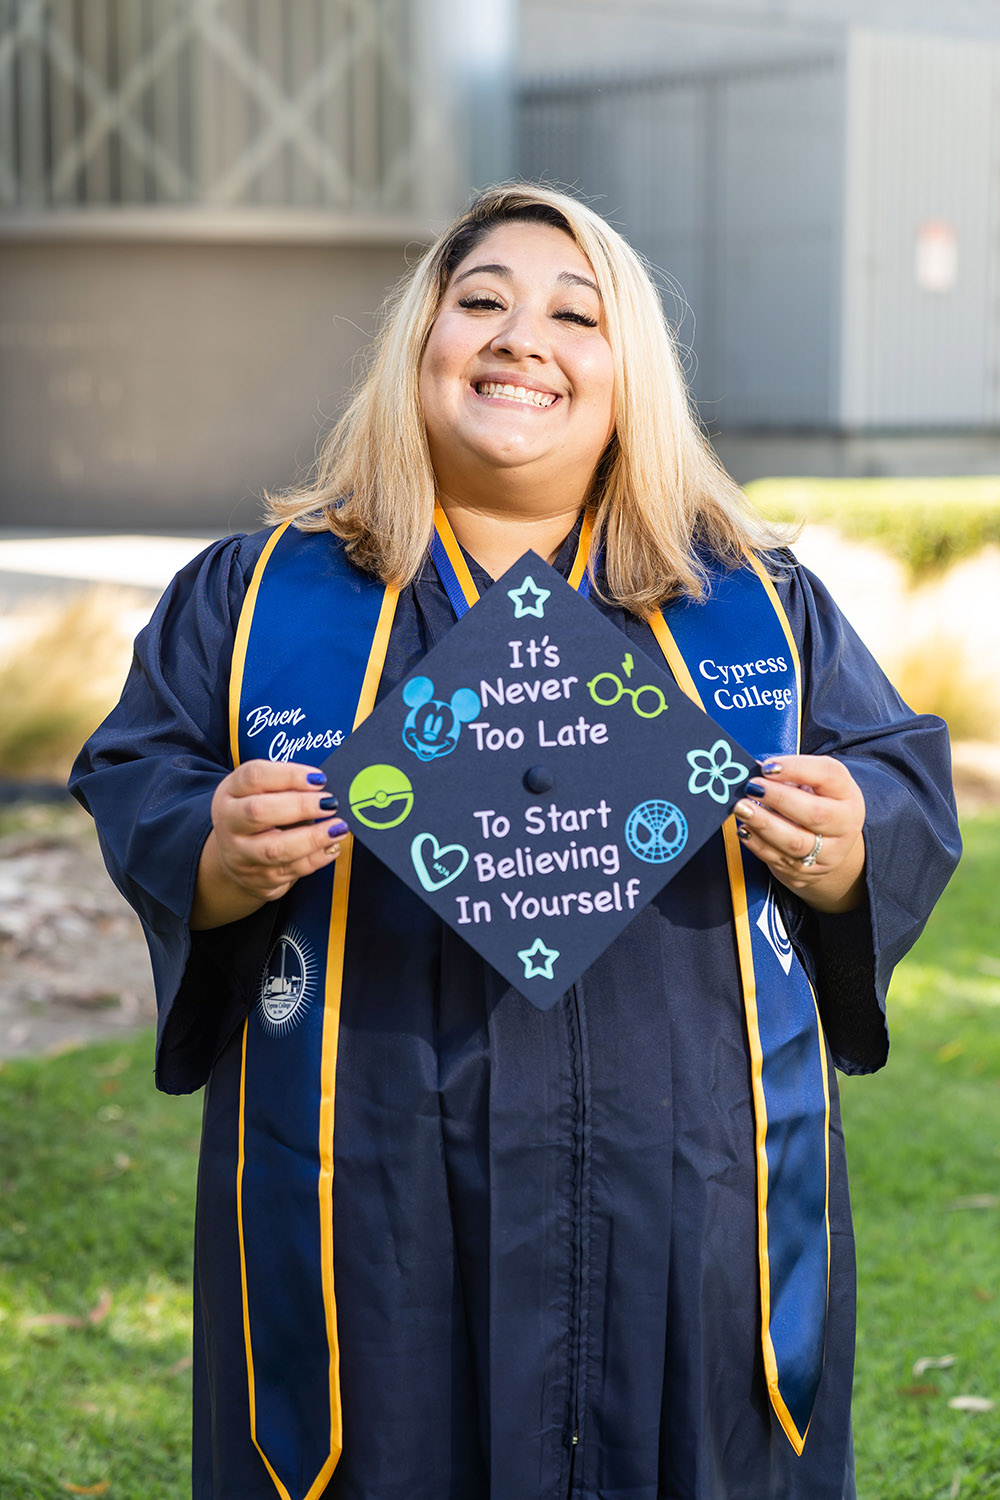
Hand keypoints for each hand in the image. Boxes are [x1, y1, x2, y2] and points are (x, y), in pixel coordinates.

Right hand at [191, 760, 346, 928]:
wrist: (235, 856)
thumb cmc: (258, 814)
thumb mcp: (263, 792)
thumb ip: (288, 786)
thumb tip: (324, 786)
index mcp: (229, 792)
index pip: (254, 776)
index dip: (289, 775)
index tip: (319, 778)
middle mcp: (228, 823)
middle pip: (258, 811)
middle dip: (300, 806)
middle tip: (329, 803)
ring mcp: (240, 854)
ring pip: (275, 849)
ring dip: (313, 838)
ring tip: (338, 827)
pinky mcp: (257, 878)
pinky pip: (291, 870)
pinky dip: (316, 858)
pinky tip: (331, 846)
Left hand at [732, 754, 865, 913]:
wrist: (830, 844)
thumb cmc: (817, 803)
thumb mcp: (813, 783)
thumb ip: (790, 776)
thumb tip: (757, 772)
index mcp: (846, 793)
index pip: (828, 775)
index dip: (796, 768)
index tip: (768, 767)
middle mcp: (845, 824)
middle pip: (815, 813)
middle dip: (778, 799)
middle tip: (751, 787)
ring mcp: (829, 852)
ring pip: (796, 842)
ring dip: (764, 824)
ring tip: (742, 808)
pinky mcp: (808, 872)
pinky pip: (779, 859)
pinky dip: (757, 844)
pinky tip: (745, 829)